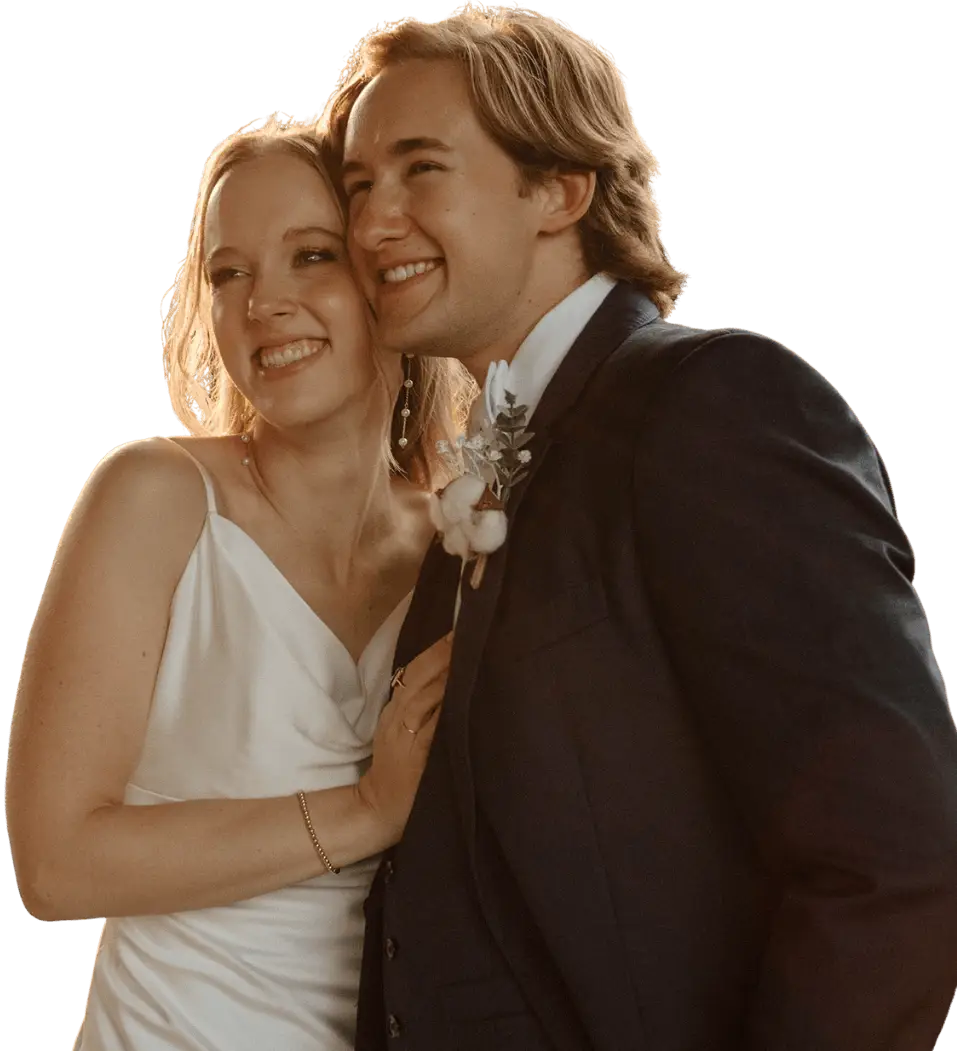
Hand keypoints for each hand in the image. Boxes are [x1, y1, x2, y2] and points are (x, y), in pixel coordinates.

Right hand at [357, 632, 452, 845]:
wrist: (378, 809)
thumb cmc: (397, 770)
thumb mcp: (401, 732)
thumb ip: (421, 707)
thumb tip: (451, 677)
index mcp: (395, 710)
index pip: (414, 671)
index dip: (436, 650)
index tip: (458, 630)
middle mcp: (397, 718)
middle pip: (418, 678)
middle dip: (442, 655)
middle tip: (468, 634)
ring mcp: (405, 737)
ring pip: (424, 698)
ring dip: (445, 676)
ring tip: (467, 658)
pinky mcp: (416, 757)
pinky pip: (432, 729)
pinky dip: (445, 712)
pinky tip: (462, 698)